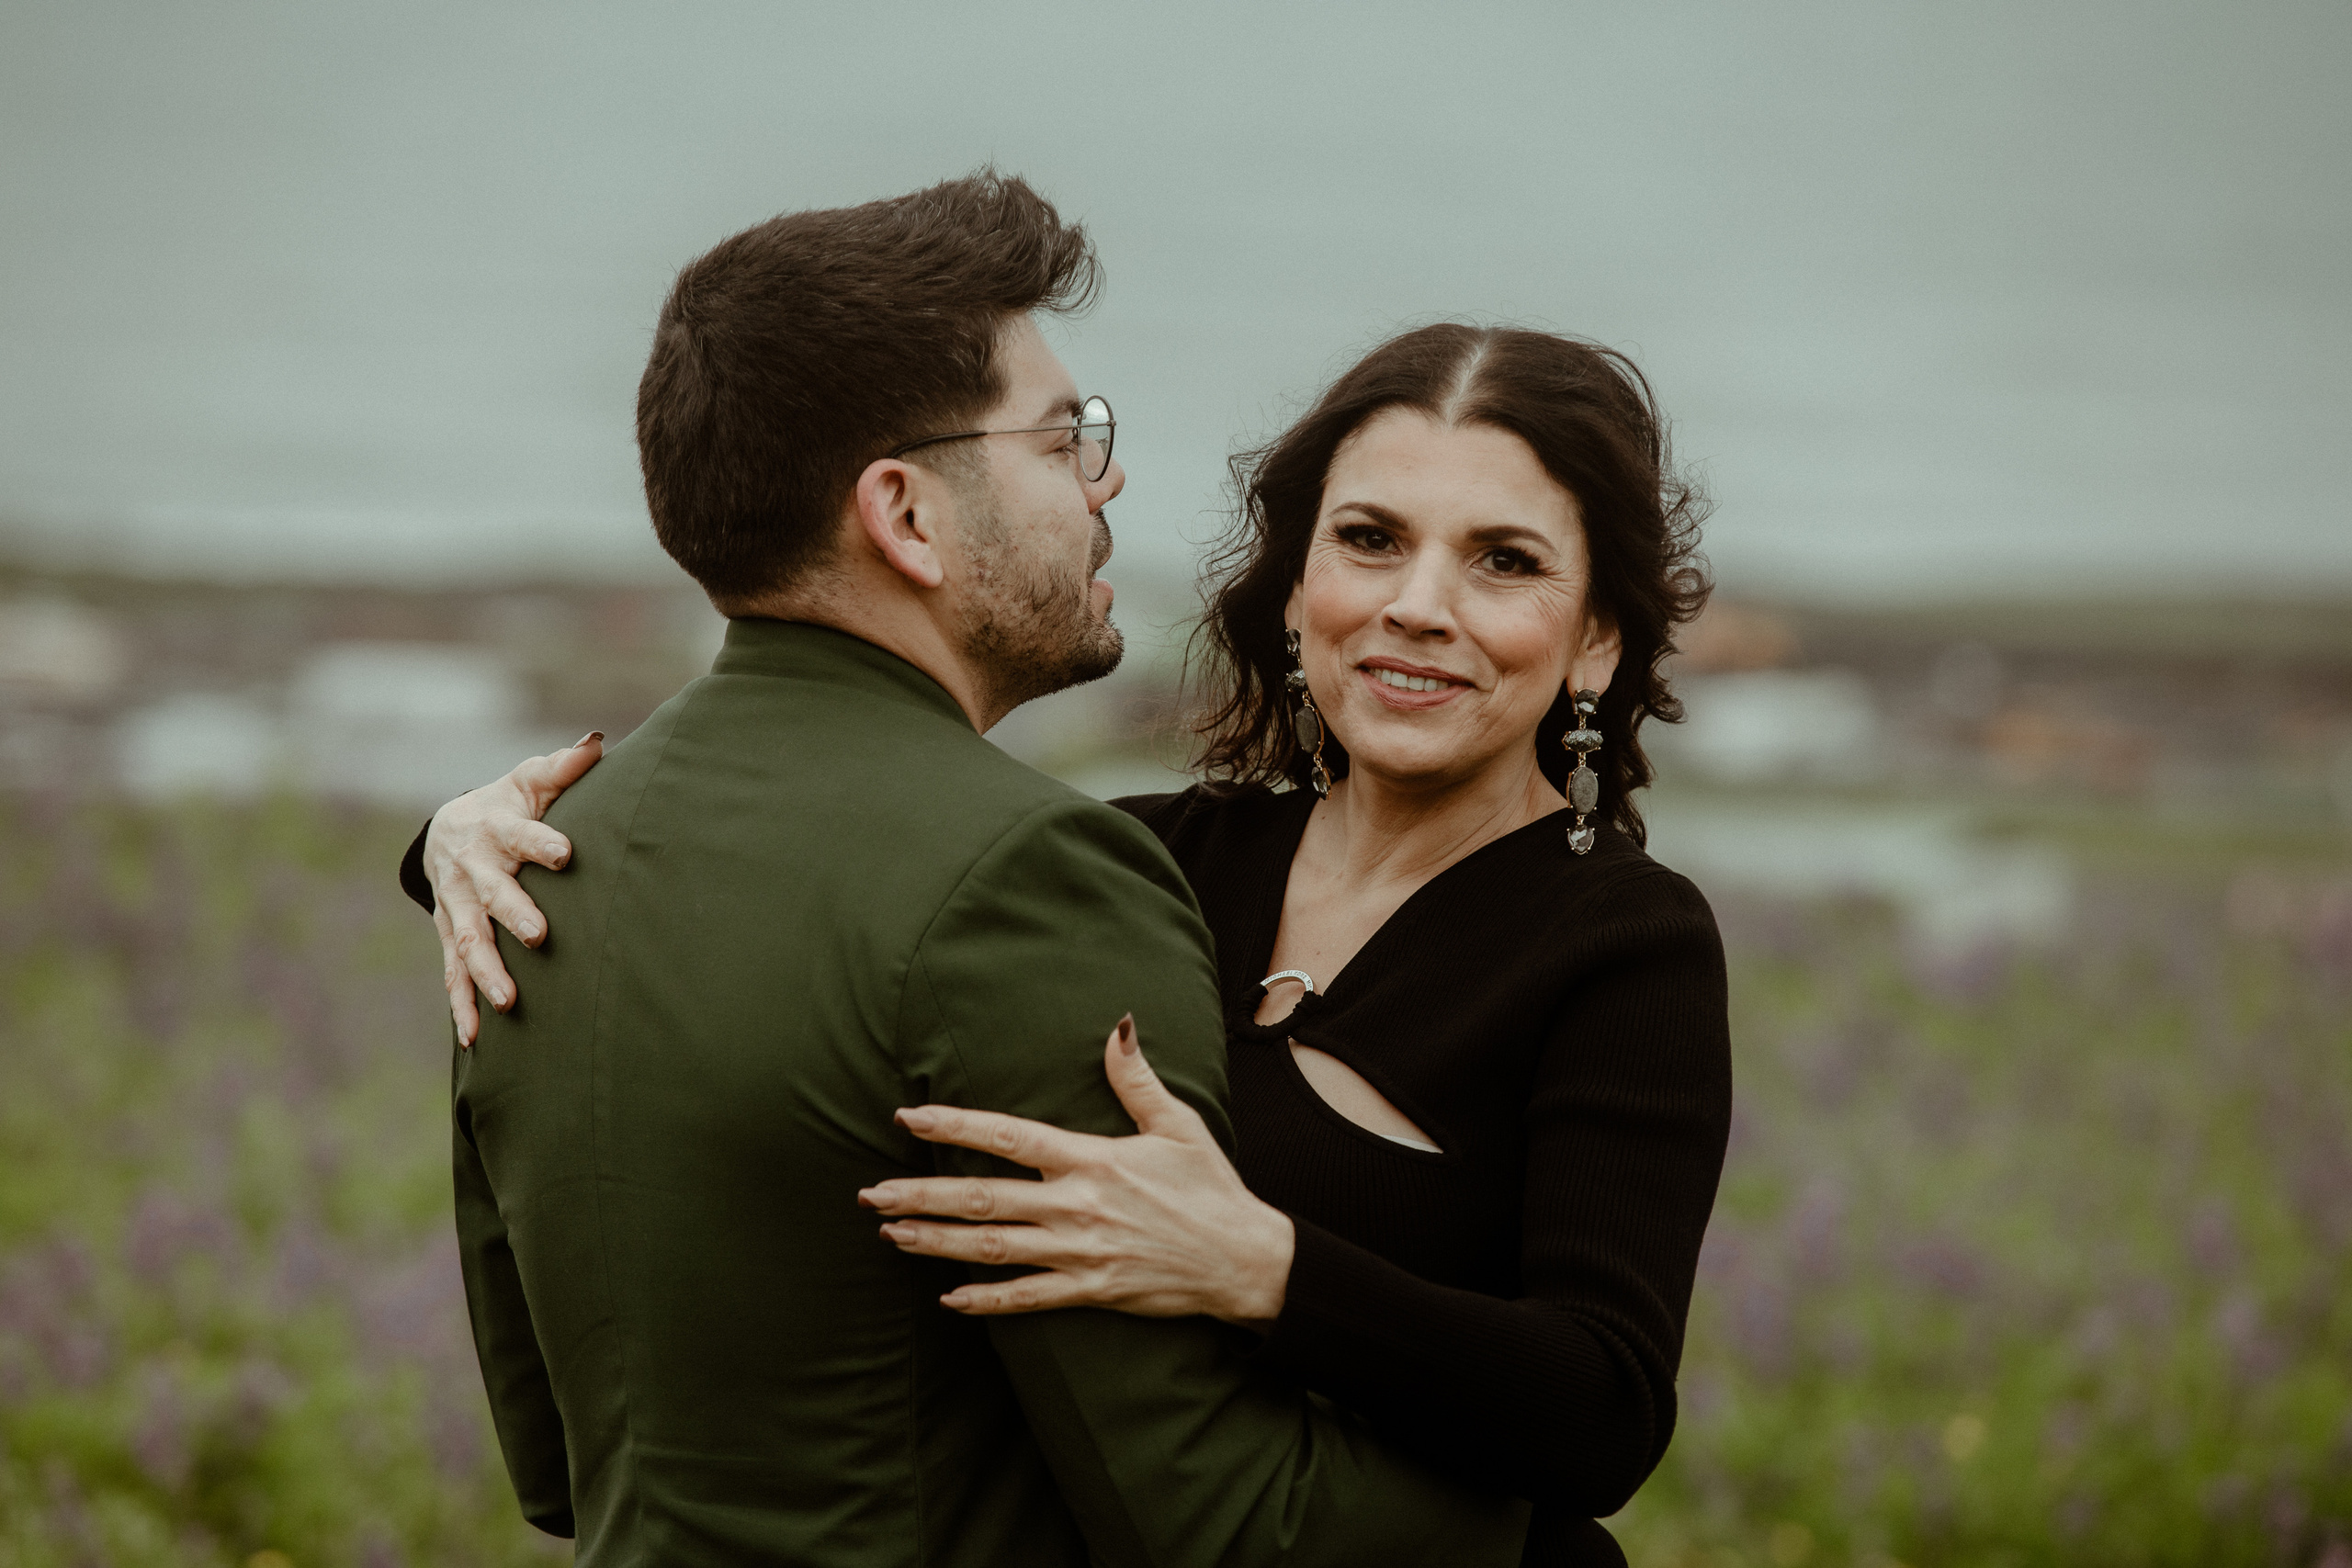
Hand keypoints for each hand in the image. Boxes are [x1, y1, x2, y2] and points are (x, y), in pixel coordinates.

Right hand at [429, 732, 603, 1045]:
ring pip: (468, 942)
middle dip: (513, 914)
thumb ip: (562, 768)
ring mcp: (456, 908)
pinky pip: (452, 975)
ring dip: (486, 972)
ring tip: (509, 1001)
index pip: (520, 833)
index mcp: (496, 828)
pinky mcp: (448, 937)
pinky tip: (474, 1039)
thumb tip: (596, 743)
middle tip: (540, 935)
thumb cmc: (509, 805)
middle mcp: (473, 871)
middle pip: (492, 894)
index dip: (542, 841)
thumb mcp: (531, 782)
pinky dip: (461, 1007)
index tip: (567, 854)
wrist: (449, 830)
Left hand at [858, 1015, 1294, 1325]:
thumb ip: (1136, 1079)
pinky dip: (986, 1301)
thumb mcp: (1178, 1124)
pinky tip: (948, 1299)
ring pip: (993, 1247)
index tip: (909, 1117)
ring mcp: (1081, 1252)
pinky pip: (1028, 1298)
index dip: (956, 1124)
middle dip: (921, 1194)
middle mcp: (1078, 1205)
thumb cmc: (1211, 1188)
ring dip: (936, 1242)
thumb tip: (1118, 1026)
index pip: (1009, 1137)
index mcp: (1093, 1159)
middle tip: (870, 1194)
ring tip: (891, 1235)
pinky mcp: (1092, 1291)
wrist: (1245, 1259)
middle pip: (983, 1198)